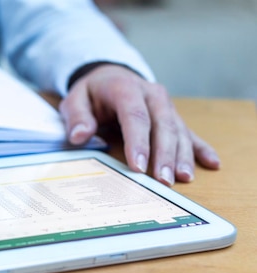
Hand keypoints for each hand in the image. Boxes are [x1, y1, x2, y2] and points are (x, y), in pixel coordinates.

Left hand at [59, 64, 219, 184]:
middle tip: (163, 180)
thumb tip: (79, 135)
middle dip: (164, 154)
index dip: (138, 143)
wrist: (110, 76)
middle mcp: (152, 95)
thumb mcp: (75, 99)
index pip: (135, 117)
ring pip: (178, 131)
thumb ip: (77, 117)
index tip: (138, 167)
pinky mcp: (173, 116)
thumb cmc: (92, 93)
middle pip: (162, 126)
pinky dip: (200, 148)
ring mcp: (166, 106)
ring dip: (182, 156)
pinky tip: (212, 164)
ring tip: (183, 178)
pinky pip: (189, 133)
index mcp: (126, 89)